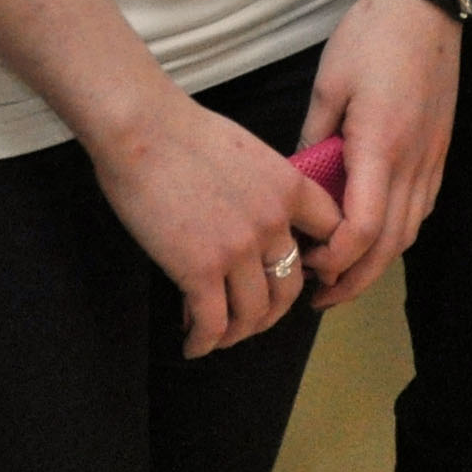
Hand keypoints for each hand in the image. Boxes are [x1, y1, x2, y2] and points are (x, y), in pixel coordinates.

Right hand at [82, 85, 341, 356]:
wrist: (141, 129)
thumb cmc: (182, 132)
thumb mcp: (248, 151)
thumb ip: (265, 188)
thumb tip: (260, 219)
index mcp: (289, 187)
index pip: (330, 235)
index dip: (319, 263)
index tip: (301, 276)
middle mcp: (273, 222)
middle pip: (290, 287)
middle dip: (271, 311)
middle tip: (251, 317)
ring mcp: (239, 249)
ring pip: (253, 313)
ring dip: (237, 332)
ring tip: (217, 335)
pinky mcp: (201, 270)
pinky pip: (213, 323)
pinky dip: (204, 341)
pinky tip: (192, 342)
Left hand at [298, 0, 459, 309]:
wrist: (424, 5)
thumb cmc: (371, 37)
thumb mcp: (328, 85)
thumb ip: (314, 140)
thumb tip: (299, 184)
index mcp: (381, 145)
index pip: (363, 228)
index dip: (335, 259)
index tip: (306, 263)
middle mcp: (413, 161)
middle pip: (390, 244)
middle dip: (355, 279)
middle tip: (319, 295)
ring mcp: (432, 158)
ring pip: (410, 231)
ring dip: (377, 261)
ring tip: (343, 275)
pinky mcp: (440, 150)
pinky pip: (421, 207)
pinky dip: (397, 232)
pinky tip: (374, 233)